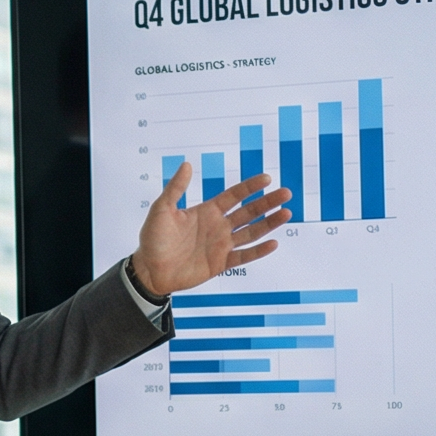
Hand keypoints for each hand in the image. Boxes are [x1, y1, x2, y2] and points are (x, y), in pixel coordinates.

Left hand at [133, 167, 291, 296]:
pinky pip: (243, 256)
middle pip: (248, 212)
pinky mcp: (220, 264)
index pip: (234, 196)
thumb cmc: (153, 240)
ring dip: (269, 224)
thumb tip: (186, 164)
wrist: (149, 270)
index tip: (267, 178)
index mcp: (207, 211)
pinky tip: (273, 243)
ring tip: (286, 213)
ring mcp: (220, 245)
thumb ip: (175, 189)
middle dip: (267, 202)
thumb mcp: (161, 209)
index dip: (250, 187)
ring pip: (251, 232)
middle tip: (286, 193)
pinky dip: (258, 251)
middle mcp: (218, 226)